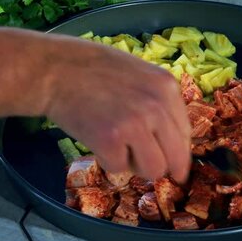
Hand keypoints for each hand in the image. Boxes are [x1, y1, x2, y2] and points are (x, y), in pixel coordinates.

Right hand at [43, 35, 191, 182]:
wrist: (55, 69)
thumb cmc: (93, 70)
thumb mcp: (139, 74)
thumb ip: (158, 101)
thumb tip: (172, 140)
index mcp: (167, 87)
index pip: (186, 134)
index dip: (178, 154)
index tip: (173, 166)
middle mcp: (156, 106)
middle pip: (175, 158)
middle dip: (162, 167)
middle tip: (146, 167)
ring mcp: (134, 124)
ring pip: (153, 170)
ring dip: (135, 166)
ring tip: (117, 148)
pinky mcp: (110, 140)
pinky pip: (119, 169)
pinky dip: (107, 161)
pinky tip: (97, 141)